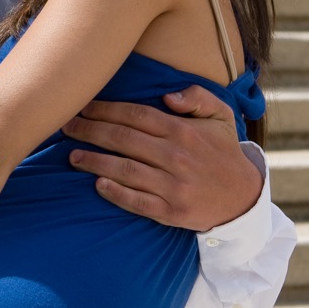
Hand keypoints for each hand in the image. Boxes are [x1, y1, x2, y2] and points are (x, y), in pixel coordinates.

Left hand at [62, 85, 261, 230]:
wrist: (243, 198)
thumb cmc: (221, 152)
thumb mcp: (220, 116)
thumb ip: (197, 97)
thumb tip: (167, 96)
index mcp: (183, 132)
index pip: (135, 115)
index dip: (104, 109)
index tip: (81, 106)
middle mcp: (176, 157)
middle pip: (123, 139)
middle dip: (90, 130)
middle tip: (65, 126)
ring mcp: (173, 186)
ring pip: (125, 170)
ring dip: (94, 162)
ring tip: (72, 156)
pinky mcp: (172, 212)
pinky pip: (138, 202)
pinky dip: (116, 193)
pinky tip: (97, 184)